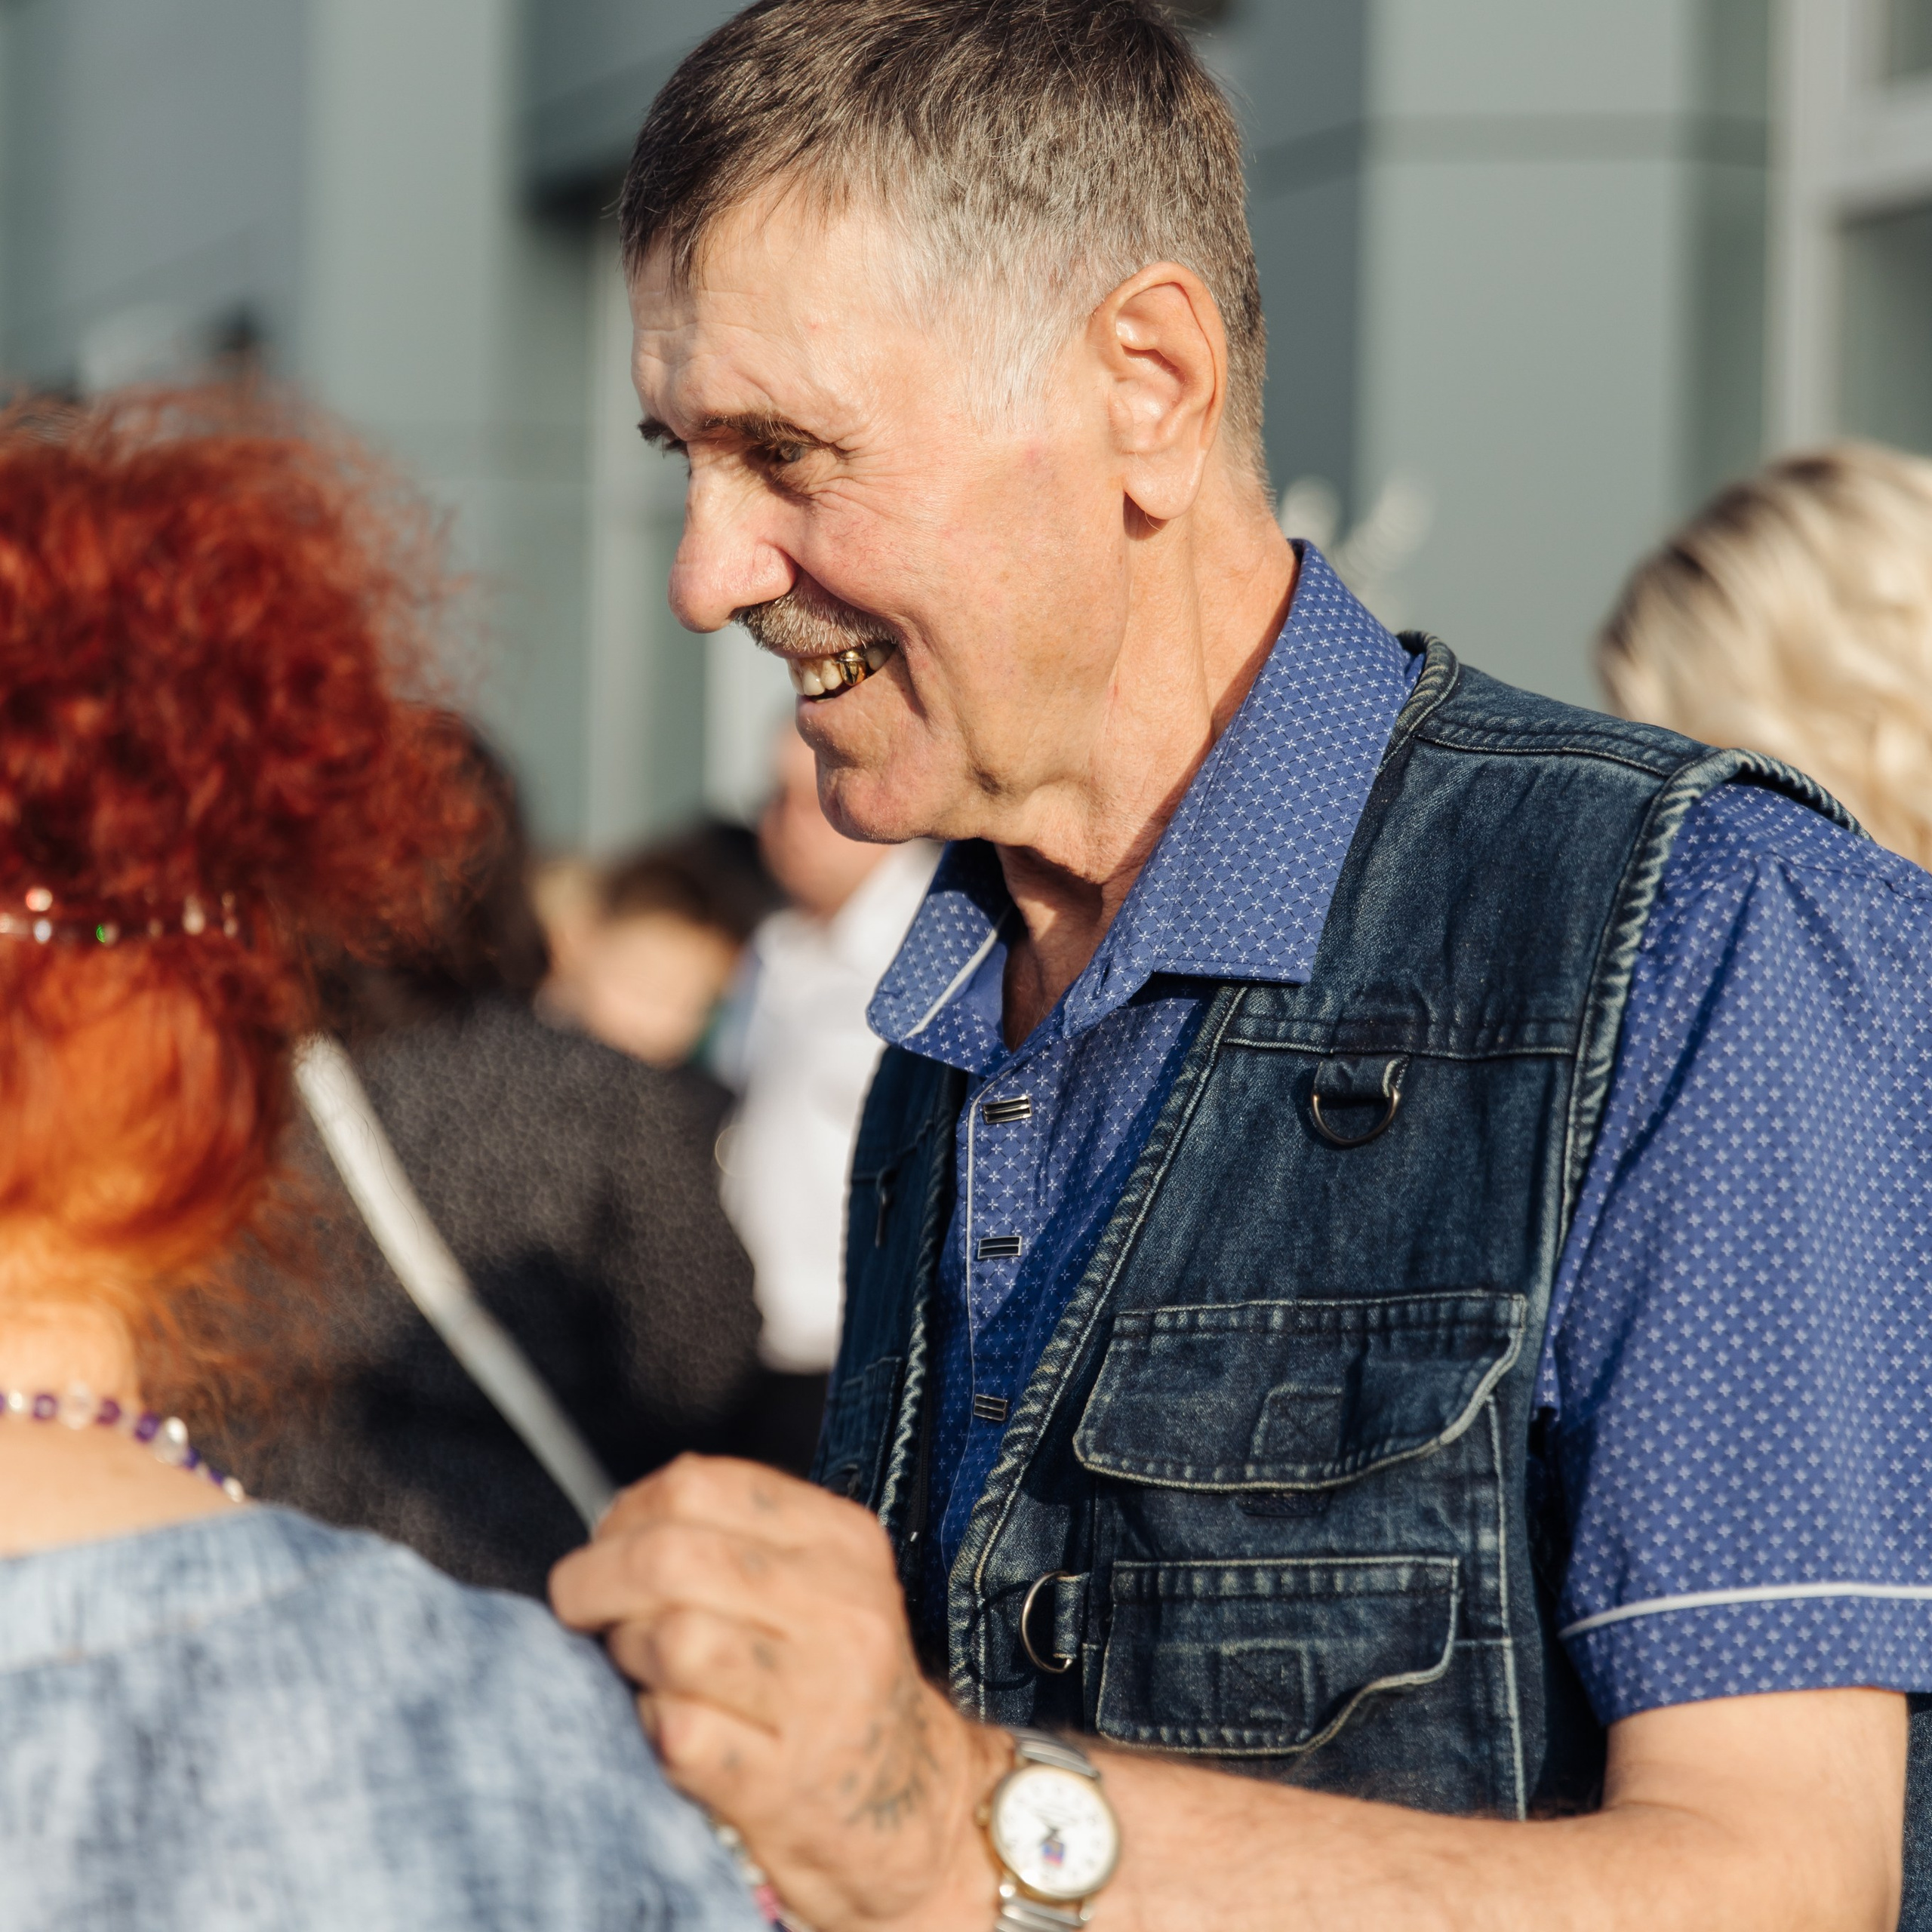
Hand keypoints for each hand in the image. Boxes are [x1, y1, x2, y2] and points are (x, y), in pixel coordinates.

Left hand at [550, 1455, 1007, 1931]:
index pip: (702, 1485)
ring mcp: (816, 1698)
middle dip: (595, 1577)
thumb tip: (616, 1524)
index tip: (607, 1539)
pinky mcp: (781, 1781)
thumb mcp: (821, 1581)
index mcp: (843, 1541)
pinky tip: (670, 1724)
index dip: (628, 1511)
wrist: (907, 1801)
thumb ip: (737, 1539)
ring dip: (626, 1654)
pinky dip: (649, 1724)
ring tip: (640, 1668)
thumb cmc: (837, 1680)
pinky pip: (673, 1729)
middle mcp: (840, 1611)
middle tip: (577, 1601)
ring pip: (668, 1640)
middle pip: (670, 1557)